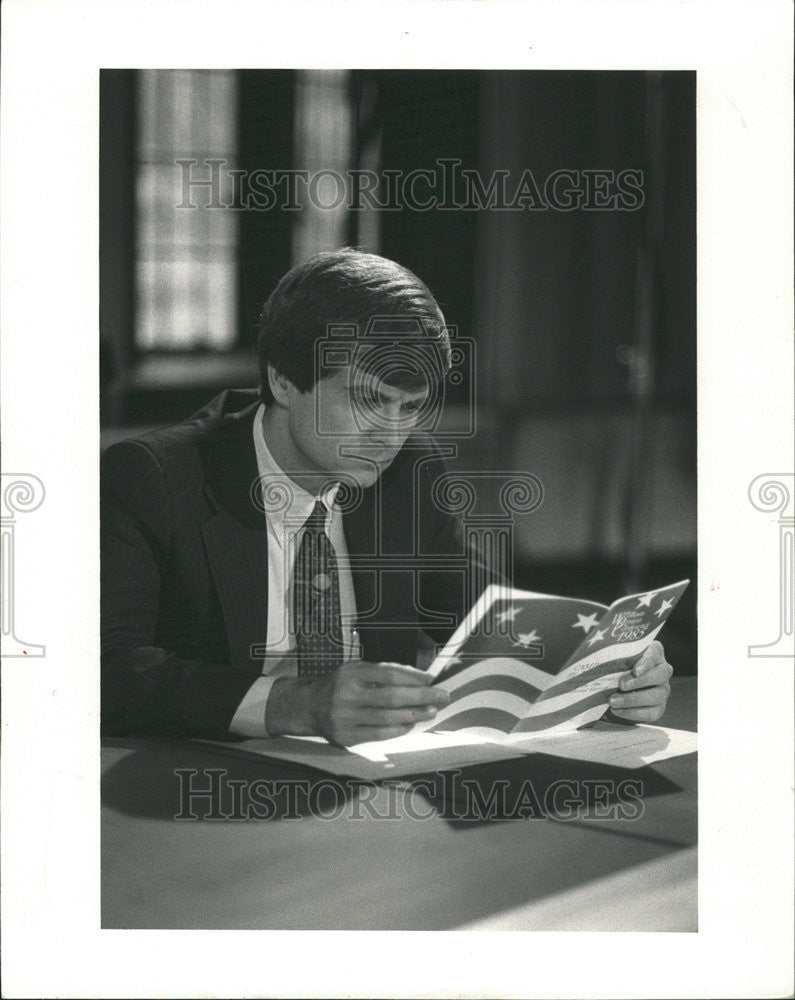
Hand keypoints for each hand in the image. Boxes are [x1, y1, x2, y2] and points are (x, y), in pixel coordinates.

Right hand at [267, 660, 449, 745]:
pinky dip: (398, 729)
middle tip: (443, 696)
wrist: (309, 705)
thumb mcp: (357, 669)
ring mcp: (345, 717)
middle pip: (391, 696)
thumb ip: (384, 672)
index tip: (431, 680)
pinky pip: (378, 734)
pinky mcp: (345, 737)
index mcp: (351, 672)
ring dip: (414, 715)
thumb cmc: (341, 685)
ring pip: (387, 718)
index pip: (388, 673)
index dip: (412, 677)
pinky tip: (411, 723)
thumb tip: (420, 678)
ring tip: (432, 711)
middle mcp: (346, 694)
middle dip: (421, 697)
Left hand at [607, 640, 673, 723]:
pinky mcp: (658, 709)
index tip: (635, 670)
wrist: (609, 693)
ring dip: (633, 699)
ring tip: (612, 701)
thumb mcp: (609, 660)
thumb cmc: (610, 670)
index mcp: (653, 653)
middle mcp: (662, 671)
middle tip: (621, 685)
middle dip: (640, 681)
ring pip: (657, 695)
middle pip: (661, 674)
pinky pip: (651, 713)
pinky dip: (633, 713)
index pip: (655, 652)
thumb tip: (596, 655)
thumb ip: (608, 655)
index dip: (647, 662)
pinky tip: (617, 711)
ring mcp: (662, 691)